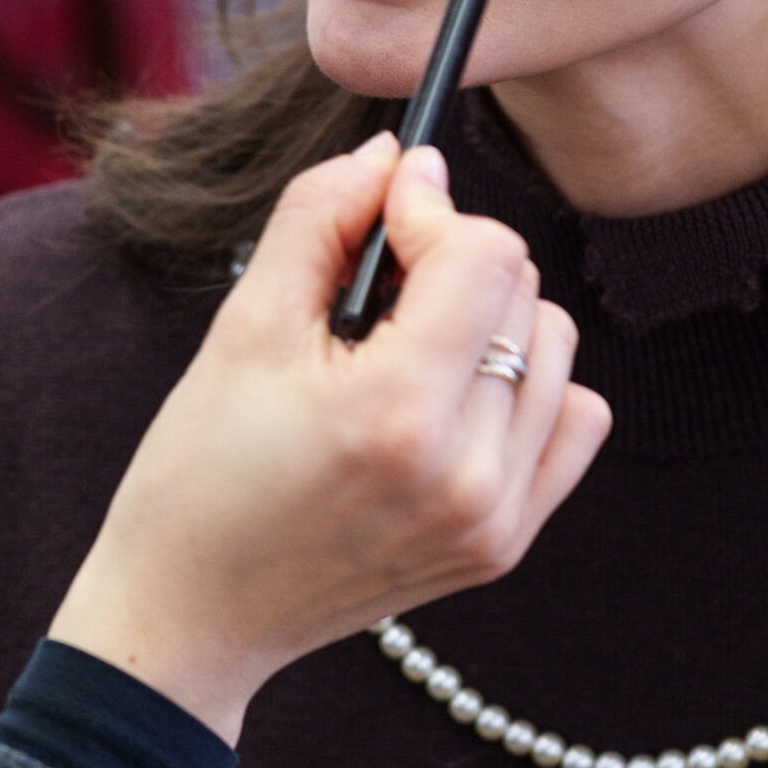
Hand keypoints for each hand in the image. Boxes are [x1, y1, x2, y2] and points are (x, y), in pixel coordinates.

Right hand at [50, 132, 610, 743]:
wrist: (195, 614)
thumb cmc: (201, 471)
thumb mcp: (242, 328)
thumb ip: (321, 216)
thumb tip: (397, 154)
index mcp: (396, 413)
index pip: (486, 253)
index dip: (430, 210)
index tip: (381, 215)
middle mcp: (466, 472)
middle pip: (524, 292)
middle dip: (452, 263)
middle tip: (375, 292)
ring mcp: (495, 517)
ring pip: (555, 347)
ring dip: (490, 322)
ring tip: (407, 348)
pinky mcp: (506, 544)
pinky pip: (572, 421)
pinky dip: (525, 388)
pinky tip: (451, 398)